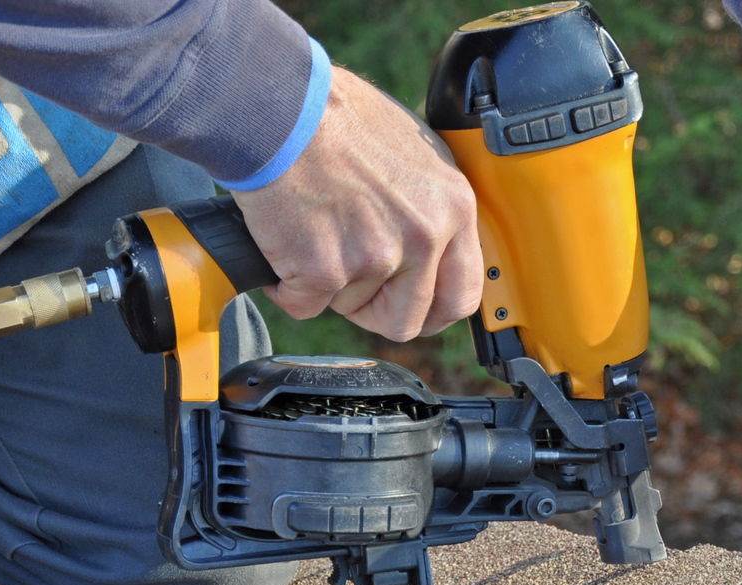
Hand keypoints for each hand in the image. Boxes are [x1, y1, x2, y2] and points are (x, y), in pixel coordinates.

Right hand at [232, 66, 482, 340]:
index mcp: (455, 208)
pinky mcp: (325, 270)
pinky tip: (284, 242)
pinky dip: (288, 286)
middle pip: (406, 320)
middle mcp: (424, 236)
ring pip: (351, 308)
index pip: (462, 296)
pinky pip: (305, 304)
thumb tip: (430, 254)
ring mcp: (375, 255)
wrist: (279, 106)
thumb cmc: (337, 117)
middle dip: (374, 310)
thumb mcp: (416, 155)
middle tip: (349, 282)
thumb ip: (431, 210)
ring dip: (328, 286)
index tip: (409, 308)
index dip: (431, 312)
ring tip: (313, 231)